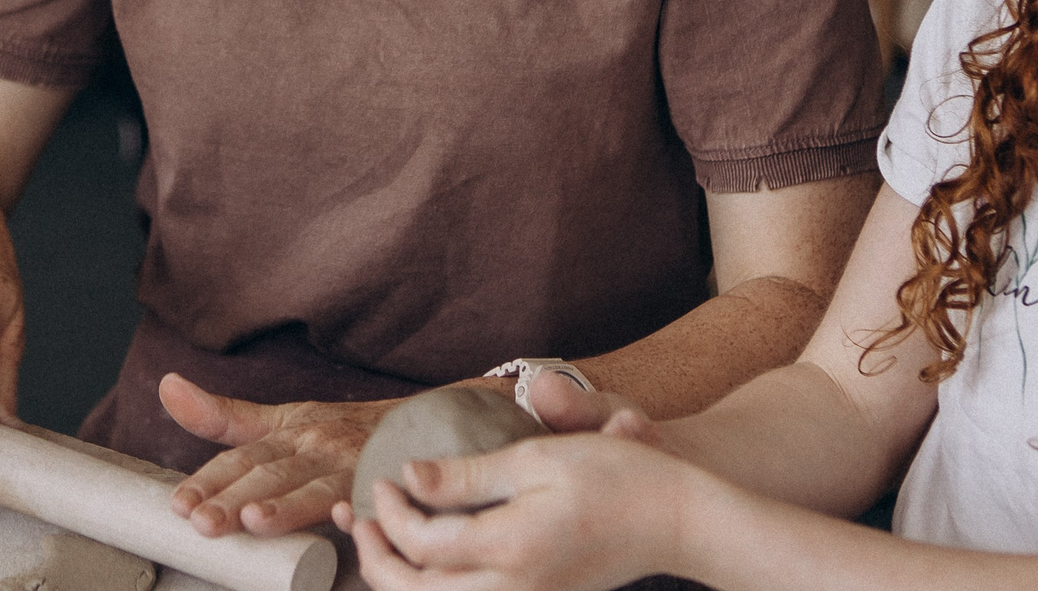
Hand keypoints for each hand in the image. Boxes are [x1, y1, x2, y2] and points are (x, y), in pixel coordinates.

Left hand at [163, 377, 403, 537]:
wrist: (420, 426)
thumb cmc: (340, 432)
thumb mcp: (283, 420)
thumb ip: (225, 415)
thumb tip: (166, 385)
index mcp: (290, 434)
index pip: (243, 458)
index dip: (210, 481)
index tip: (180, 504)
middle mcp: (320, 449)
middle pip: (273, 474)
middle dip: (236, 498)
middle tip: (204, 522)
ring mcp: (355, 468)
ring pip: (318, 490)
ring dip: (288, 506)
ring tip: (258, 521)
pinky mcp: (386, 487)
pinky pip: (373, 503)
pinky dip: (359, 510)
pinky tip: (344, 520)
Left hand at [353, 429, 697, 590]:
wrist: (676, 521)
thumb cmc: (614, 477)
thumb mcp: (537, 459)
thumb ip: (467, 476)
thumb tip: (408, 478)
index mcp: (511, 549)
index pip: (423, 544)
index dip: (391, 512)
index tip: (384, 479)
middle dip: (377, 559)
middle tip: (361, 520)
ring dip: (398, 580)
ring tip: (377, 542)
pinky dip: (434, 587)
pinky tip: (423, 562)